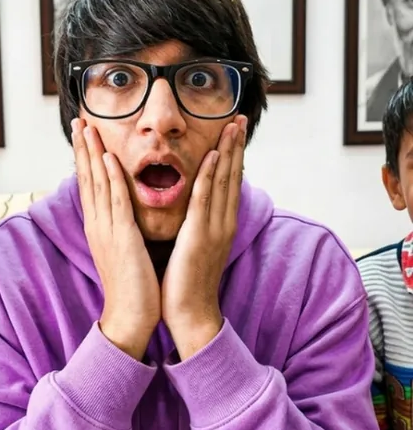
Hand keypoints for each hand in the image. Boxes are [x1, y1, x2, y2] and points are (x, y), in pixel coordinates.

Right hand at [72, 118, 160, 359]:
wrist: (131, 314)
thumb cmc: (131, 281)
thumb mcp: (121, 247)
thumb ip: (118, 225)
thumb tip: (120, 207)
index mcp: (99, 226)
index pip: (90, 185)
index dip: (86, 158)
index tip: (84, 135)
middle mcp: (97, 224)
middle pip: (88, 179)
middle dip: (82, 149)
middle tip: (78, 121)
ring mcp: (107, 229)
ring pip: (98, 184)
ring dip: (92, 155)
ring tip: (87, 129)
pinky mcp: (122, 237)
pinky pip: (116, 202)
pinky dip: (112, 178)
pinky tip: (109, 158)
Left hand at [161, 115, 247, 359]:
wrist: (190, 312)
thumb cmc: (189, 279)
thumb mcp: (198, 244)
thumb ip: (201, 222)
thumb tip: (198, 203)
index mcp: (223, 223)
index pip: (229, 182)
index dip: (233, 155)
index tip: (234, 132)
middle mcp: (224, 221)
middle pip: (231, 175)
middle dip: (236, 145)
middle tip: (239, 118)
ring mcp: (215, 228)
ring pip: (222, 181)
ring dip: (228, 151)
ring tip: (232, 126)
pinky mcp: (199, 235)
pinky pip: (205, 199)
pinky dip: (210, 175)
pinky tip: (212, 154)